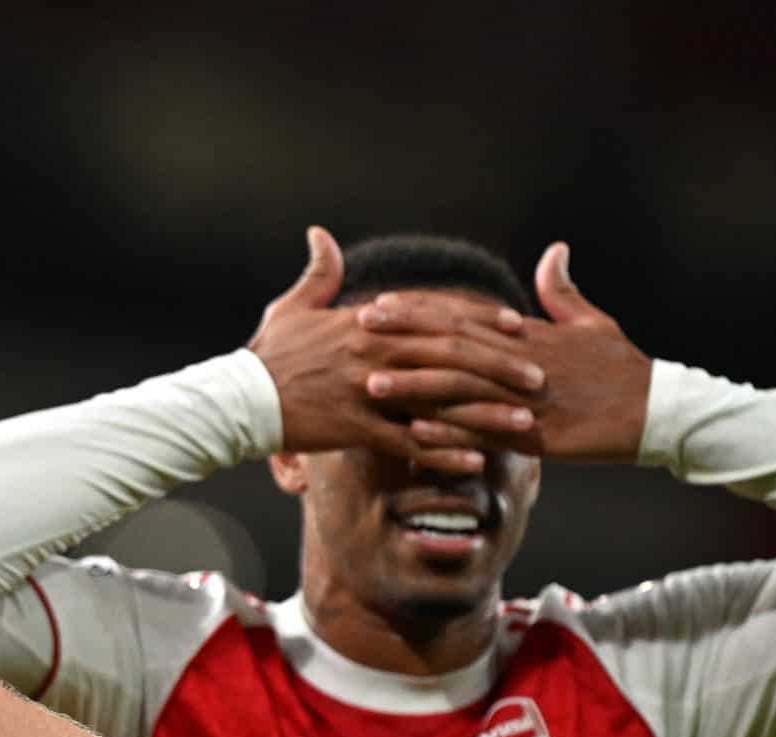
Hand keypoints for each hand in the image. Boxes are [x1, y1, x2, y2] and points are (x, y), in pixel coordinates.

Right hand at [250, 226, 545, 473]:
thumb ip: (318, 273)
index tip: (517, 327)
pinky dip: (443, 452)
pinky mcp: (353, 428)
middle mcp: (373, 352)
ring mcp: (365, 391)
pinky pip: (408, 442)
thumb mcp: (292, 308)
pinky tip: (475, 462)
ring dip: (486, 411)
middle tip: (539, 377)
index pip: (436, 315)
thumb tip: (321, 235)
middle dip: (500, 365)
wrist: (237, 401)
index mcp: (367, 322)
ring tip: (523, 424)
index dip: (481, 321)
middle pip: (451, 355)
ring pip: (439, 399)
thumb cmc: (266, 355)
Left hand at [359, 243, 651, 462]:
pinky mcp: (538, 437)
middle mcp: (522, 361)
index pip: (465, 315)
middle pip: (454, 344)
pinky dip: (450, 435)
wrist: (659, 412)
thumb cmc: (624, 369)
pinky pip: (485, 436)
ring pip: (462, 389)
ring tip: (372, 386)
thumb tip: (554, 252)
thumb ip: (564, 292)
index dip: (420, 310)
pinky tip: (415, 437)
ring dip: (415, 388)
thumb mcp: (594, 324)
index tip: (381, 303)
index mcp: (530, 334)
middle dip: (404, 337)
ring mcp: (528, 400)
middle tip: (358, 331)